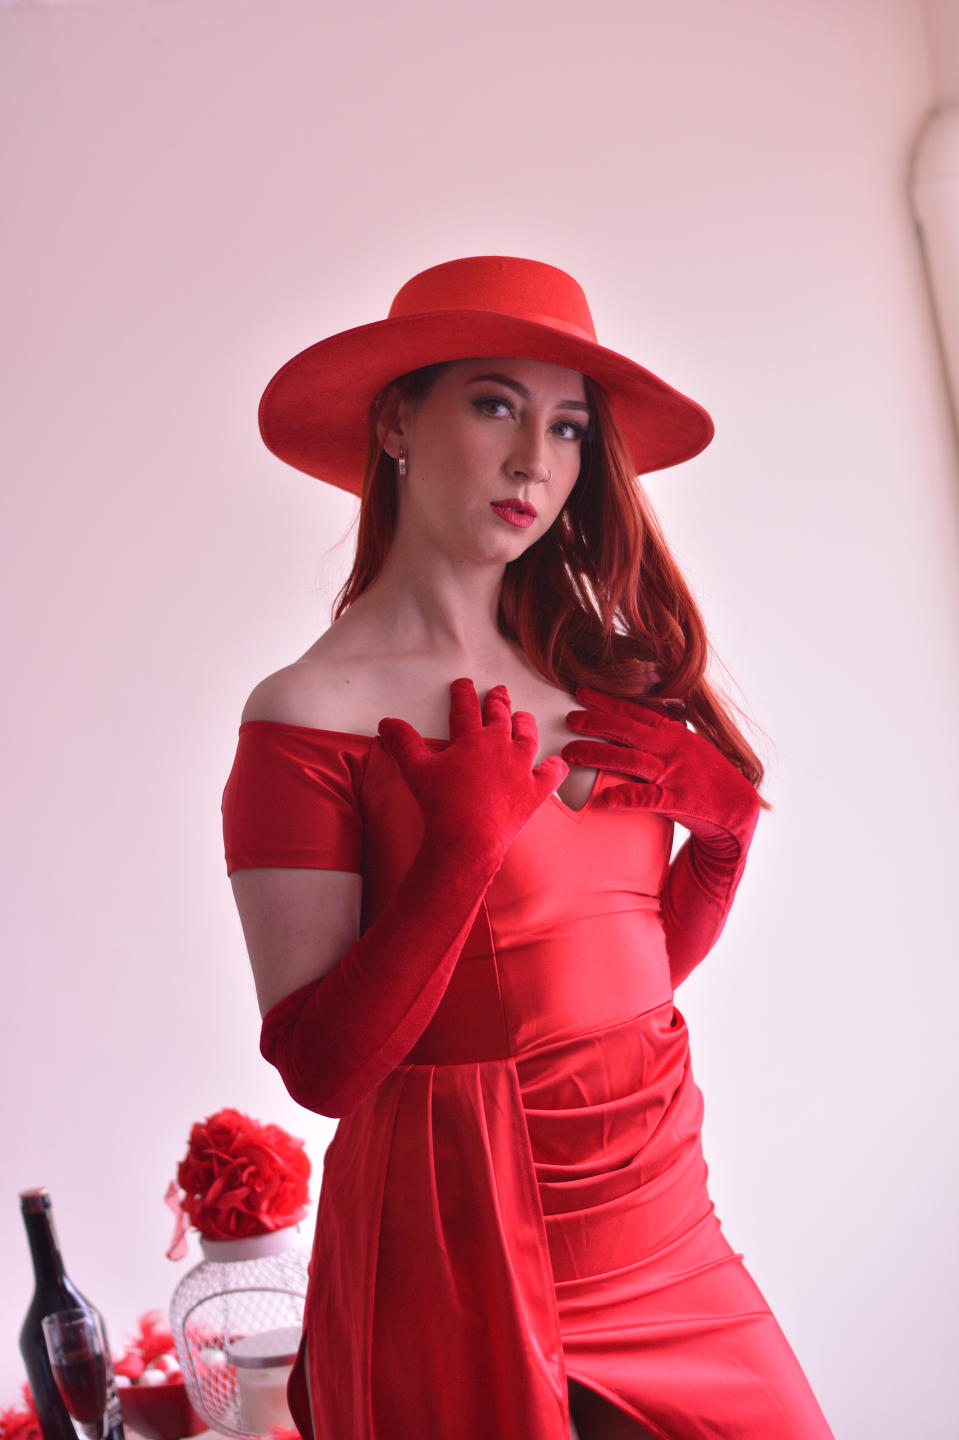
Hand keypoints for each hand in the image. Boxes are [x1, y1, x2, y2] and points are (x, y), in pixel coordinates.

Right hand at [378, 678, 568, 857]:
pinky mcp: (535, 791)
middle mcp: (500, 746)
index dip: (463, 693)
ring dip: (525, 724)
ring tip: (524, 717)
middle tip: (499, 692)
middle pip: (500, 716)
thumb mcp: (415, 769)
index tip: (464, 684)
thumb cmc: (442, 804)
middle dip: (498, 702)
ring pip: (528, 737)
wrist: (468, 837)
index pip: (466, 707)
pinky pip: (551, 774)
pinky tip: (556, 763)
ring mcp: (521, 768)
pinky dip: (555, 767)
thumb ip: (403, 743)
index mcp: (472, 738)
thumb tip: (387, 723)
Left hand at [561, 685, 758, 855]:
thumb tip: (636, 721)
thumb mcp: (687, 745)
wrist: (737, 805)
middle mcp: (670, 747)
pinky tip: (603, 799)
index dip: (606, 701)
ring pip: (628, 759)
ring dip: (596, 754)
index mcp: (671, 732)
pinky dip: (624, 798)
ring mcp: (673, 772)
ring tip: (569, 754)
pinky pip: (646, 797)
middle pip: (625, 730)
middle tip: (568, 719)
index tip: (581, 692)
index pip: (633, 711)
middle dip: (594, 722)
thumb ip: (661, 733)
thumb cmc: (707, 775)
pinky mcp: (676, 799)